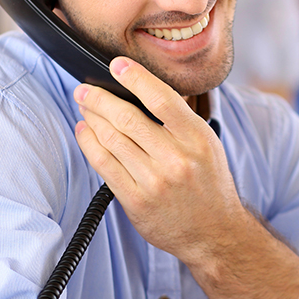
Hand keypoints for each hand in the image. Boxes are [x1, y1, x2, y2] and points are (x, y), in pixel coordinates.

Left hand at [73, 56, 247, 261]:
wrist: (214, 233)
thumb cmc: (208, 184)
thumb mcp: (207, 145)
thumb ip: (180, 120)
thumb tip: (142, 89)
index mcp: (197, 139)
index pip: (161, 98)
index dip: (134, 77)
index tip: (116, 65)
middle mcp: (176, 159)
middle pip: (127, 118)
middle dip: (99, 99)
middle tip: (85, 89)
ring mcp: (154, 181)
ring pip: (111, 139)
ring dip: (91, 118)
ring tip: (84, 107)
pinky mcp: (135, 201)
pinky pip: (103, 165)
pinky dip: (88, 143)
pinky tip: (84, 132)